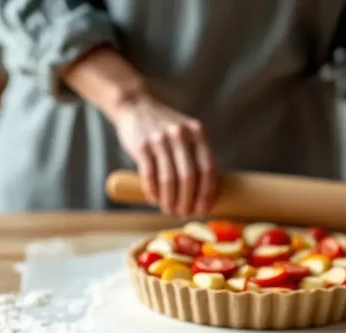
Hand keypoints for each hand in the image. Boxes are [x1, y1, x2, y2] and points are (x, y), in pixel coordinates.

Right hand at [111, 95, 216, 215]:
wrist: (137, 107)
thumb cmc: (165, 128)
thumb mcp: (187, 133)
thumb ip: (196, 155)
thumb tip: (207, 194)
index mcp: (198, 133)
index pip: (208, 168)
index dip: (207, 193)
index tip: (203, 209)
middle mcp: (181, 134)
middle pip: (189, 177)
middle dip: (187, 201)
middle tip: (183, 213)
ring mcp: (160, 139)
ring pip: (168, 179)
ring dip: (169, 201)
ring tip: (169, 210)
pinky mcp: (142, 146)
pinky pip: (149, 176)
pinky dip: (153, 192)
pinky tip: (155, 200)